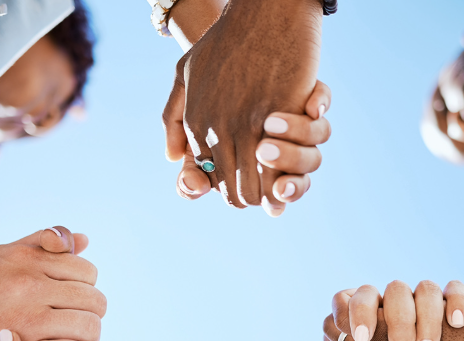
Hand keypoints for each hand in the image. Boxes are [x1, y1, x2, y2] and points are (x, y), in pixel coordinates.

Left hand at [163, 0, 323, 211]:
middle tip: (265, 197)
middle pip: (234, 189)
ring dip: (270, 193)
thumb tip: (173, 157)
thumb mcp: (186, 73)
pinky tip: (290, 173)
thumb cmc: (226, 41)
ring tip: (279, 189)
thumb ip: (174, 116)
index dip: (228, 188)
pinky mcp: (279, 116)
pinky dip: (287, 176)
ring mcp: (248, 124)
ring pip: (257, 184)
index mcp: (196, 122)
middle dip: (250, 198)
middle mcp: (218, 128)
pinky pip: (281, 164)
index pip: (210, 176)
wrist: (263, 12)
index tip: (243, 187)